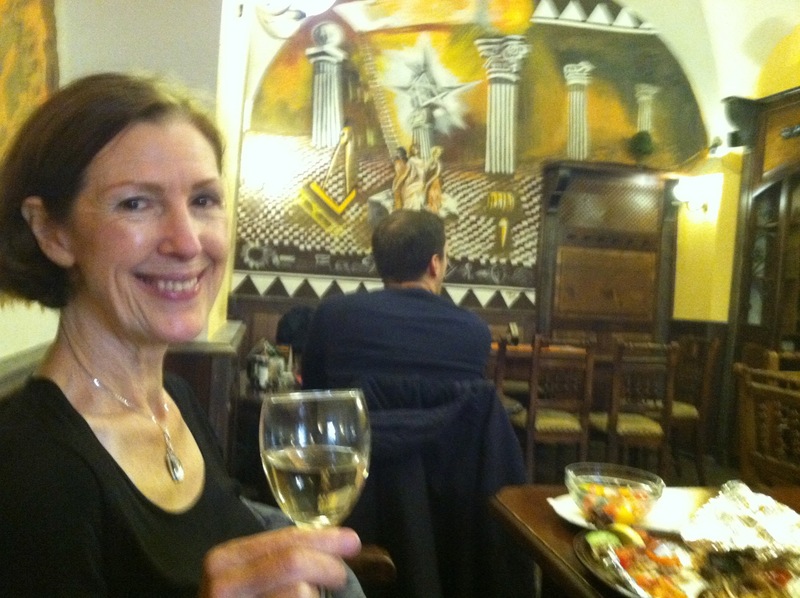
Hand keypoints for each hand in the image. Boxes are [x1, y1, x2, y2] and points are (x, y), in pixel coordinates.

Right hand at [199, 526, 361, 597]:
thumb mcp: (250, 573)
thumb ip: (280, 555)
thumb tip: (339, 542)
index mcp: (226, 559)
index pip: (285, 540)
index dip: (324, 539)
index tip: (352, 541)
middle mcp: (224, 584)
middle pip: (294, 563)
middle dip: (328, 566)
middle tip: (340, 577)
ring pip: (300, 593)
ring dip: (315, 596)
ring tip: (310, 597)